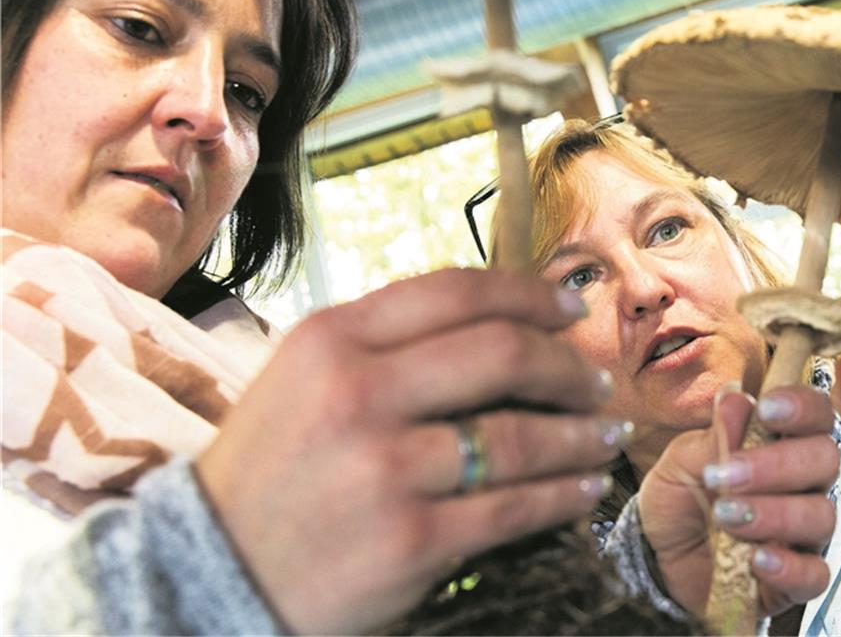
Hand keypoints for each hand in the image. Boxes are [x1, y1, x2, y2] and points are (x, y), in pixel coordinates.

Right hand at [197, 269, 622, 633]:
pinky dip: (562, 496)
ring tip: (605, 436)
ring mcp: (383, 468)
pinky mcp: (408, 540)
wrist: (208, 574)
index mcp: (331, 339)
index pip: (456, 291)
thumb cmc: (270, 471)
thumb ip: (385, 344)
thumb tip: (498, 322)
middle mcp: (357, 392)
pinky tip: (584, 491)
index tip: (572, 306)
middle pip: (502, 353)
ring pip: (519, 435)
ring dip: (580, 434)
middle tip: (596, 379)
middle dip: (568, 365)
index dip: (530, 293)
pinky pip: (512, 508)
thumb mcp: (305, 380)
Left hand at [638, 385, 837, 618]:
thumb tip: (736, 397)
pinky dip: (789, 567)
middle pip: (825, 459)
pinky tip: (756, 561)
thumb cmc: (680, 498)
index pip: (816, 413)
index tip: (767, 409)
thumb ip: (713, 436)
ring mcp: (804, 531)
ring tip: (724, 517)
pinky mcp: (797, 577)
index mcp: (782, 442)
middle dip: (777, 464)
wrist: (659, 557)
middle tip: (725, 476)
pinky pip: (815, 574)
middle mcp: (803, 483)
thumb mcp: (682, 462)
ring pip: (821, 515)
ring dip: (774, 513)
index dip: (802, 406)